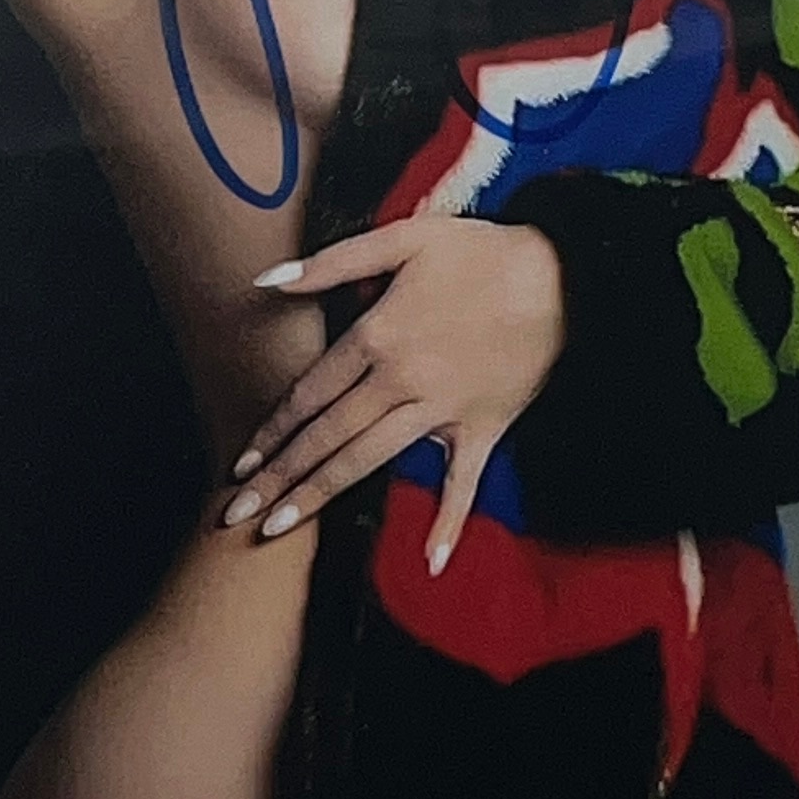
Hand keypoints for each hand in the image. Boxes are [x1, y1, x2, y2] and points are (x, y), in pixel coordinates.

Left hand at [224, 214, 566, 571]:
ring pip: (368, 461)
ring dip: (320, 497)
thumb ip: (332, 262)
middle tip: (234, 515)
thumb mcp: (402, 237)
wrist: (563, 275)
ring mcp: (442, 411)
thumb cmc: (480, 251)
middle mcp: (401, 381)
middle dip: (277, 478)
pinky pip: (462, 483)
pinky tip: (431, 562)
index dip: (271, 430)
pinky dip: (449, 522)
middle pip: (326, 437)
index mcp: (378, 336)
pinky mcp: (483, 427)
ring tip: (278, 529)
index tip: (241, 463)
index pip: (309, 394)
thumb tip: (268, 280)